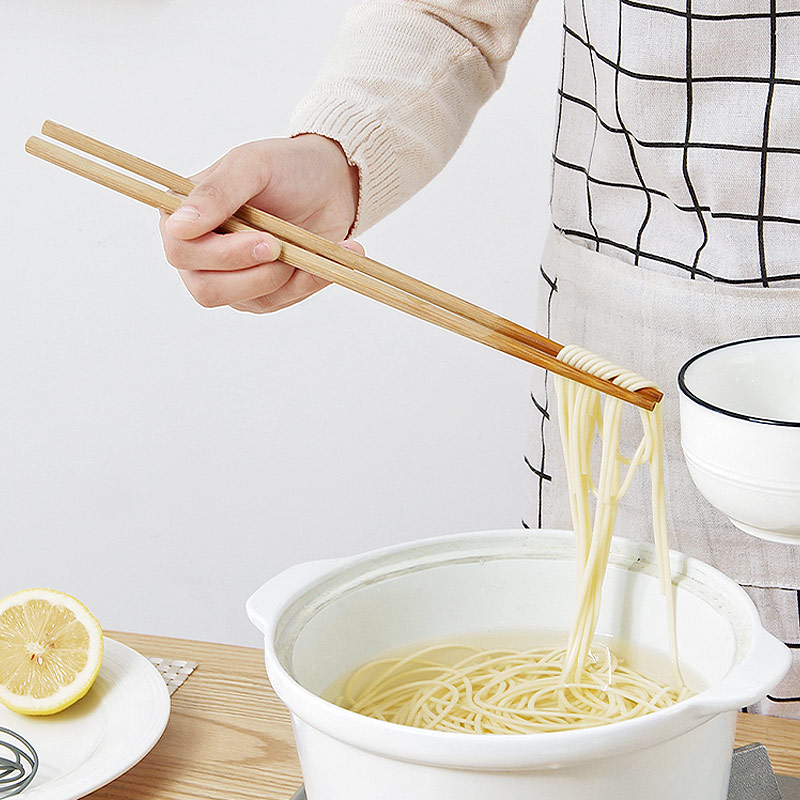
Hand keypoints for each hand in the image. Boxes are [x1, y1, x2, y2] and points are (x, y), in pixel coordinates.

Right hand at [159, 134, 359, 312]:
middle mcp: (199, 253)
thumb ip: (216, 192)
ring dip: (282, 277)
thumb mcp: (252, 165)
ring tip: (308, 245)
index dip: (220, 253)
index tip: (264, 238)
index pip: (180, 251)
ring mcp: (230, 279)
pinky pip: (280, 301)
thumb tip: (177, 226)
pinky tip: (323, 260)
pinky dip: (307, 282)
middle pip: (206, 289)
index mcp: (182, 217)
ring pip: (244, 301)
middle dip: (253, 273)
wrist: (330, 184)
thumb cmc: (285, 167)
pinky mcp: (262, 295)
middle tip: (282, 246)